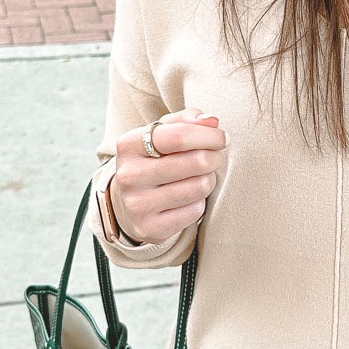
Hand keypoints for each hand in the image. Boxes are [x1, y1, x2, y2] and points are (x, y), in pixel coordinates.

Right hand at [110, 111, 226, 245]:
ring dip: (208, 179)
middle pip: (195, 162)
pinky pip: (195, 210)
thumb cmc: (153, 161)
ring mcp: (138, 204)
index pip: (179, 136)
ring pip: (199, 187)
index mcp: (129, 145)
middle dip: (214, 157)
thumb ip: (185, 121)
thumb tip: (212, 121)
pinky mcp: (150, 227)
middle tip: (215, 156)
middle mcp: (130, 175)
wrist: (127, 204)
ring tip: (201, 176)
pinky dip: (200, 202)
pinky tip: (189, 197)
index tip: (221, 138)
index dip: (209, 135)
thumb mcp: (161, 135)